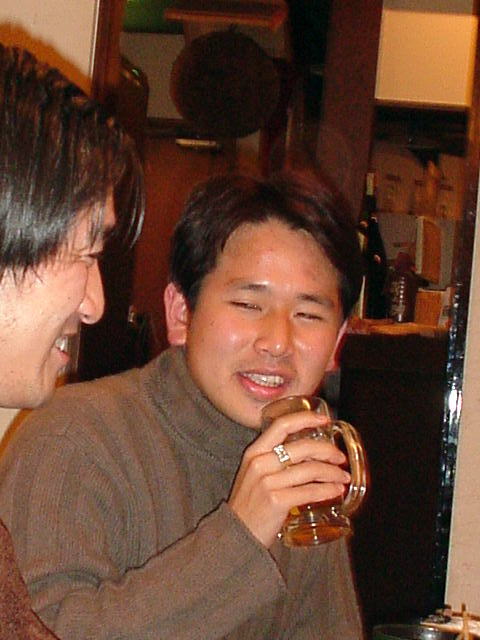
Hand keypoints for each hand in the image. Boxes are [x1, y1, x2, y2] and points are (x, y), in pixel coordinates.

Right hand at [228, 409, 349, 547]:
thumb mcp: (255, 474)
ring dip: (333, 473)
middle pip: (302, 447)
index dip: (305, 419)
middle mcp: (259, 463)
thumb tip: (310, 452)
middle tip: (340, 457)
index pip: (281, 425)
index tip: (324, 420)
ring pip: (310, 470)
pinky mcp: (276, 501)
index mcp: (254, 452)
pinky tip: (336, 490)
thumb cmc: (250, 504)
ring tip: (343, 477)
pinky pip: (310, 491)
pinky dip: (328, 490)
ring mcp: (267, 482)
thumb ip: (274, 460)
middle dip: (328, 451)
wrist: (236, 534)